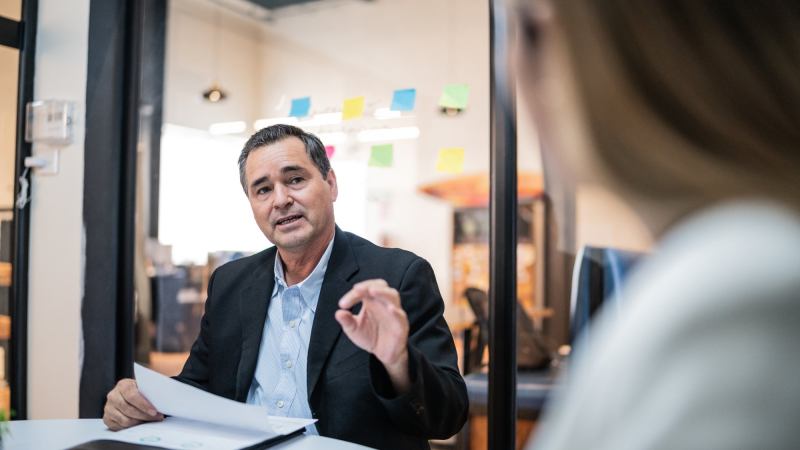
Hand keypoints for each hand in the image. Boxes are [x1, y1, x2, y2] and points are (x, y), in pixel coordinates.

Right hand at [103, 378, 163, 430]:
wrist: (127, 394)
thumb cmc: (138, 391)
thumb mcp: (143, 387)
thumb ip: (149, 392)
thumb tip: (162, 401)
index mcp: (123, 385)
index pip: (132, 396)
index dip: (144, 405)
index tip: (154, 411)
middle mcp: (113, 395)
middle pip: (128, 409)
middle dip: (144, 416)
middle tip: (156, 418)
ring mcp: (108, 407)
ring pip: (124, 420)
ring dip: (139, 422)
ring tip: (149, 421)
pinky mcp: (107, 418)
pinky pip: (119, 427)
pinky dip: (131, 427)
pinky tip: (139, 424)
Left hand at [335, 279, 410, 393]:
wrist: (383, 353)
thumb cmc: (370, 337)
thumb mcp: (354, 330)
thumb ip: (347, 321)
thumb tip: (338, 313)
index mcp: (371, 301)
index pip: (364, 290)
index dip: (353, 294)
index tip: (342, 304)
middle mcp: (383, 303)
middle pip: (381, 285)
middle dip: (369, 285)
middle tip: (357, 289)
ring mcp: (394, 312)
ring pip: (393, 295)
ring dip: (382, 292)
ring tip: (372, 291)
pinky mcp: (401, 324)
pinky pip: (400, 315)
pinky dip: (396, 311)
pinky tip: (390, 309)